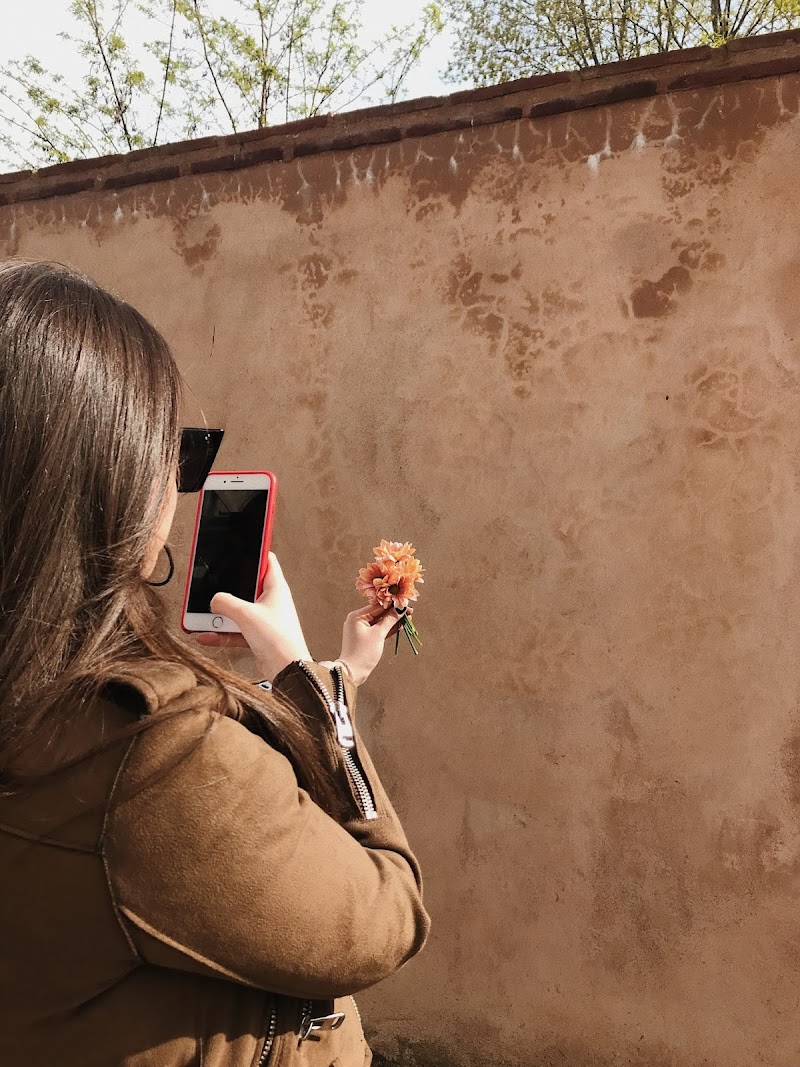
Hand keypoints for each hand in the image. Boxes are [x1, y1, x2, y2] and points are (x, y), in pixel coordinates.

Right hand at [195, 553, 310, 679]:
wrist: (288, 671)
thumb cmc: (279, 640)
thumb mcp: (247, 615)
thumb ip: (226, 603)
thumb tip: (214, 600)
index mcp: (275, 588)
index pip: (267, 560)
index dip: (254, 551)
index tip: (240, 544)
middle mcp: (271, 601)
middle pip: (245, 586)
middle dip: (227, 587)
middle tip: (211, 583)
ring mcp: (263, 619)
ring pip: (237, 610)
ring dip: (220, 614)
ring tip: (201, 614)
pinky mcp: (257, 636)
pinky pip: (234, 630)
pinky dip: (220, 632)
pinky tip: (204, 634)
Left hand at [338, 602, 411, 686]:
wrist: (353, 672)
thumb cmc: (364, 652)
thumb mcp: (378, 635)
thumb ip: (390, 620)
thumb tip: (400, 608)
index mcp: (357, 616)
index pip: (378, 606)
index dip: (394, 605)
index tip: (406, 604)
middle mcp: (358, 619)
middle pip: (380, 613)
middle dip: (394, 613)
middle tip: (410, 612)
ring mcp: (361, 629)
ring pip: (380, 621)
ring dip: (393, 621)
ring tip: (408, 618)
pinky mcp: (365, 637)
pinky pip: (378, 629)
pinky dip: (388, 628)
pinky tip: (400, 626)